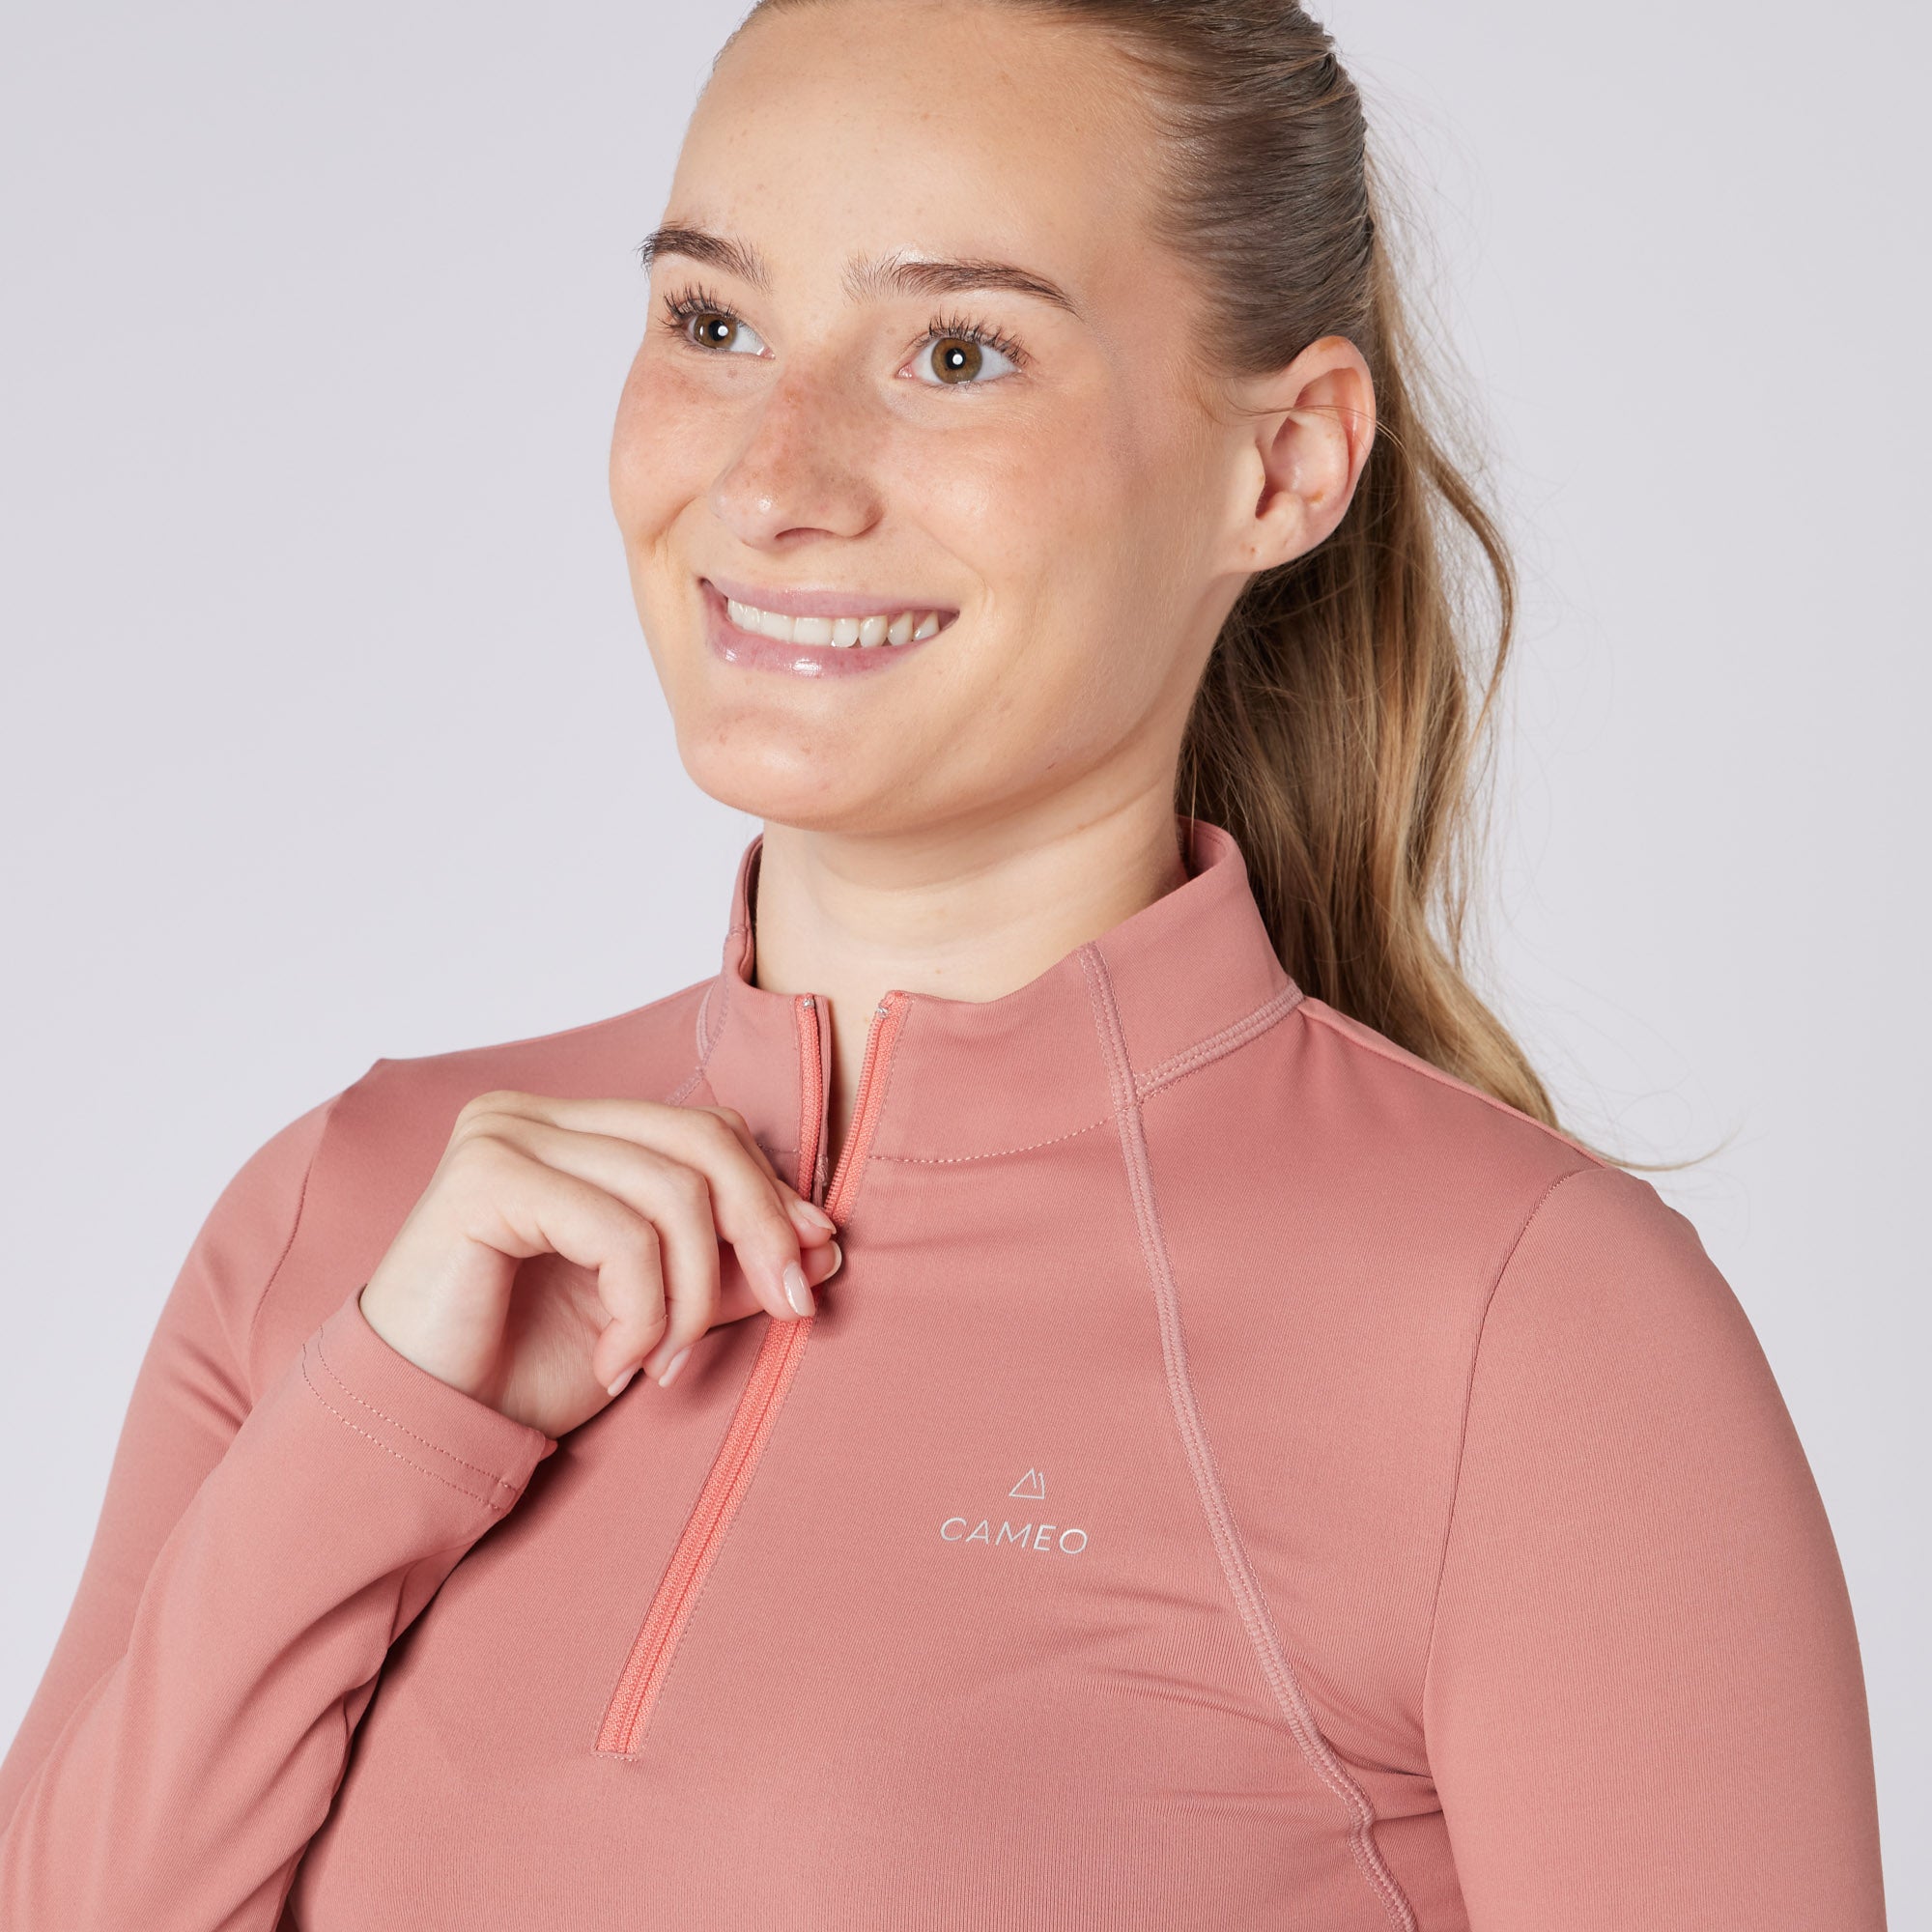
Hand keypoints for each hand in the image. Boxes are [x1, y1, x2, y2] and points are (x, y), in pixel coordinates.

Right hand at [356, 1091, 842, 1438]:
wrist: (419, 1426)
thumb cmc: (523, 1367)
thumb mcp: (654, 1313)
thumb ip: (726, 1271)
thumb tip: (828, 1243)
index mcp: (572, 1127)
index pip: (707, 1129)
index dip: (771, 1194)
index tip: (812, 1269)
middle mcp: (535, 1112)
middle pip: (704, 1141)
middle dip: (763, 1230)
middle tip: (792, 1311)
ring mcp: (504, 1134)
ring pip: (671, 1192)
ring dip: (692, 1297)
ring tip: (664, 1363)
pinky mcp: (485, 1177)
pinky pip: (619, 1231)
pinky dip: (642, 1309)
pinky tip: (615, 1361)